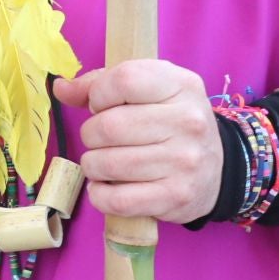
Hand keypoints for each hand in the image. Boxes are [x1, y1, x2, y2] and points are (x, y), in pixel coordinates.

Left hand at [53, 60, 222, 224]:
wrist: (217, 170)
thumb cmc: (170, 123)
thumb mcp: (148, 91)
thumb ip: (100, 84)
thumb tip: (61, 89)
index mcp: (181, 85)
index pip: (124, 80)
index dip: (98, 94)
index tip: (101, 105)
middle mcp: (188, 121)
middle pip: (108, 126)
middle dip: (91, 134)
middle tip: (101, 140)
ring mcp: (184, 161)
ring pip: (107, 164)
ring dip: (93, 165)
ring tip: (104, 163)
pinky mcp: (176, 196)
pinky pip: (117, 199)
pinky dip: (100, 195)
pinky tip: (106, 187)